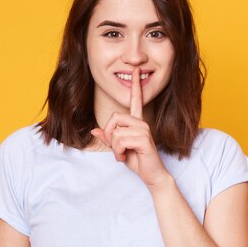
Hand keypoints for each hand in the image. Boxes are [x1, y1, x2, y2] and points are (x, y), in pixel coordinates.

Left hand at [90, 67, 171, 187]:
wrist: (152, 175)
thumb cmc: (138, 161)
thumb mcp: (119, 149)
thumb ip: (108, 139)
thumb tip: (95, 130)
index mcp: (137, 122)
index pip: (135, 100)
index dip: (135, 85)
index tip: (136, 70)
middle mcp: (141, 123)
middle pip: (114, 118)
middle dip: (109, 135)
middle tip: (117, 148)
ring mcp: (144, 130)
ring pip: (115, 132)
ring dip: (114, 147)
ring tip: (123, 154)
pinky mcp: (144, 139)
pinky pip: (120, 141)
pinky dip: (118, 152)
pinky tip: (126, 157)